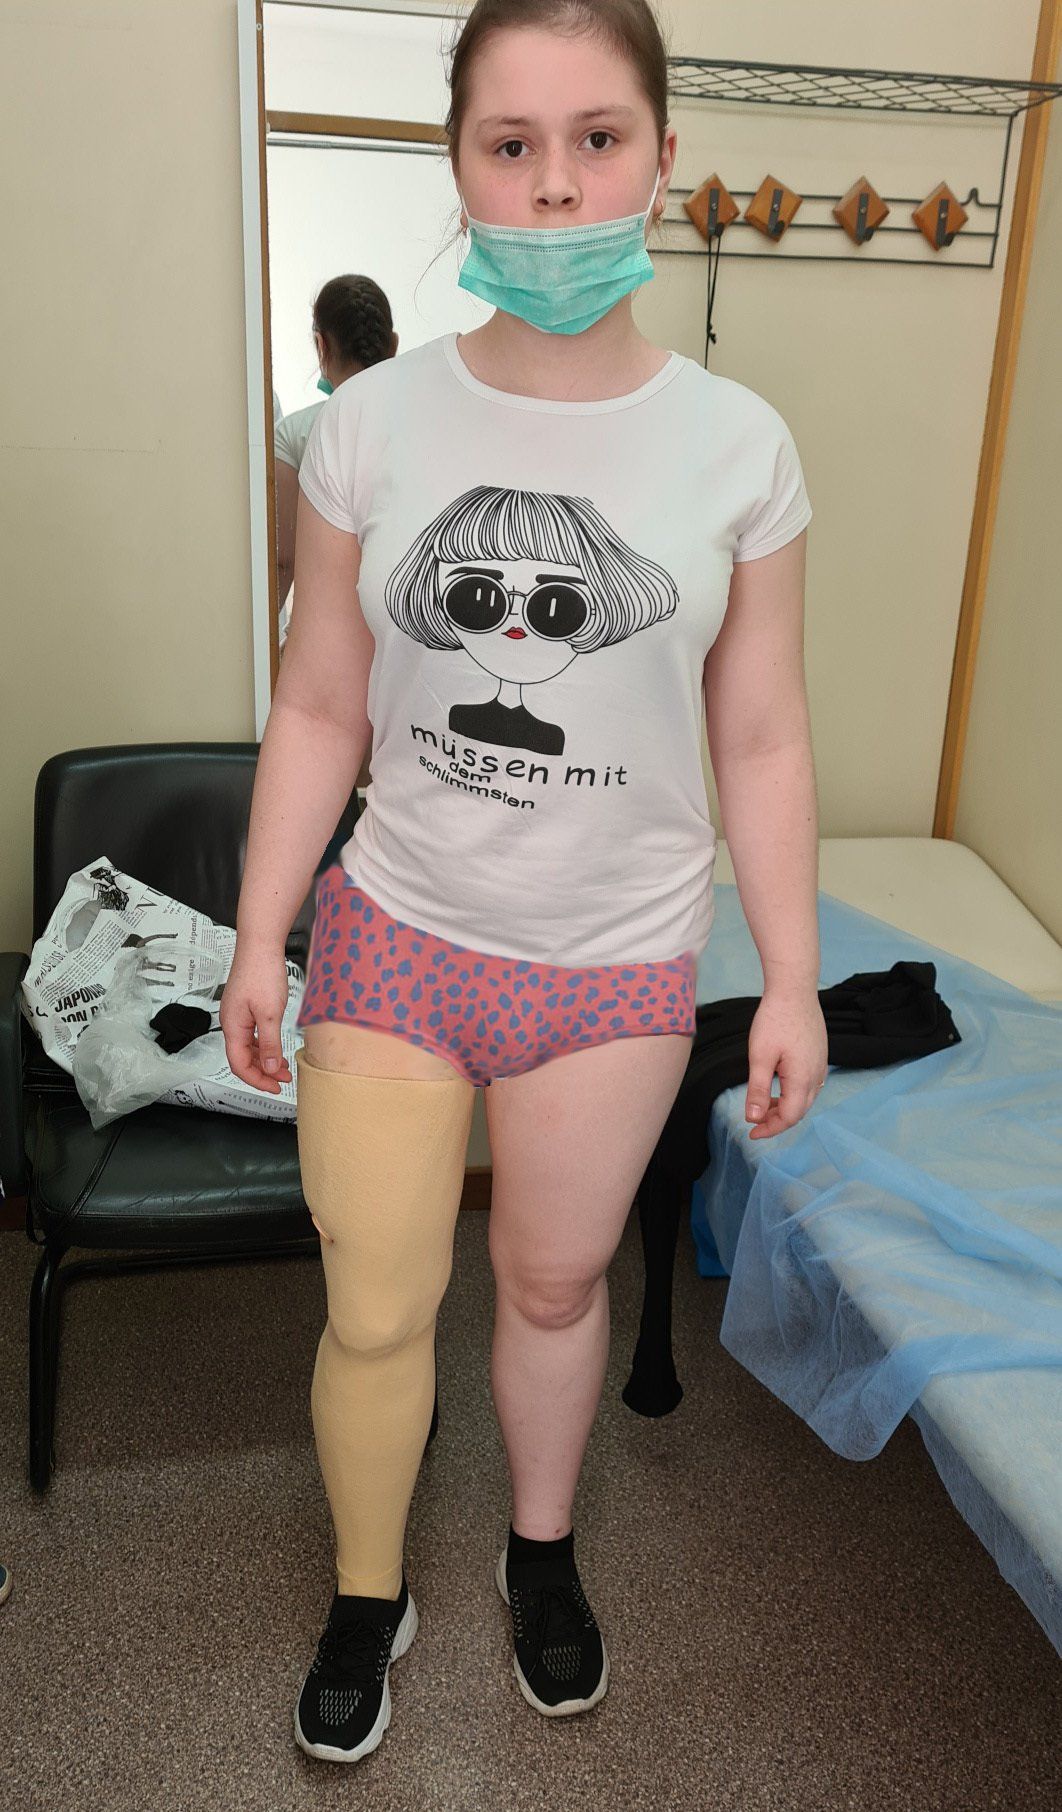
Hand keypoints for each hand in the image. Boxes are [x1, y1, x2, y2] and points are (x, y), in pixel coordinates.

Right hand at [219, 944, 293, 1093]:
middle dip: (262, 1072)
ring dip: (264, 1059)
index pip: (239, 1065)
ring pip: (248, 1047)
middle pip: (242, 1058)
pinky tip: (276, 1047)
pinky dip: (264, 1045)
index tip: (274, 1087)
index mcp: (232, 1026)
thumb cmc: (261, 972)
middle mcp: (231, 1022)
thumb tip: (267, 1068)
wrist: (260, 944)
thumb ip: (268, 1044)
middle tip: (282, 1080)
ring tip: (283, 1067)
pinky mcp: (245, 1006)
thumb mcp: (270, 1013)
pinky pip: (252, 1034)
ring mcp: (237, 1014)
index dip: (256, 1080)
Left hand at [745, 986, 828, 1139]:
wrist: (794, 989)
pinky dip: (793, 1093)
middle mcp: (816, 1075)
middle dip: (777, 1121)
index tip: (751, 1132)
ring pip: (805, 1098)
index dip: (770, 1129)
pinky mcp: (820, 1055)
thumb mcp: (760, 1057)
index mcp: (802, 1079)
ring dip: (785, 1107)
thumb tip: (754, 1118)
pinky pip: (809, 1084)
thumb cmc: (775, 1019)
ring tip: (764, 1105)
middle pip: (799, 1111)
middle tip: (755, 1122)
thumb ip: (759, 1090)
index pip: (789, 1117)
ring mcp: (821, 1065)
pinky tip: (779, 1085)